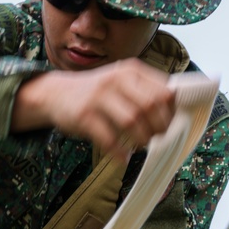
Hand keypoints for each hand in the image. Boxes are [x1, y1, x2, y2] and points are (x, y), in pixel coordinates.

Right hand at [13, 59, 175, 160]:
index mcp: (130, 71)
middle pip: (150, 106)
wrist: (55, 93)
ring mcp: (99, 97)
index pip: (164, 91)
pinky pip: (109, 138)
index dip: (171, 112)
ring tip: (141, 145)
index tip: (168, 124)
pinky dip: (119, 152)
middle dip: (159, 127)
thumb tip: (173, 112)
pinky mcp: (84, 115)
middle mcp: (116, 80)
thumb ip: (144, 90)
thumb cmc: (95, 92)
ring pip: (132, 121)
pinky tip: (123, 157)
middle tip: (157, 137)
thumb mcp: (120, 81)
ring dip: (142, 139)